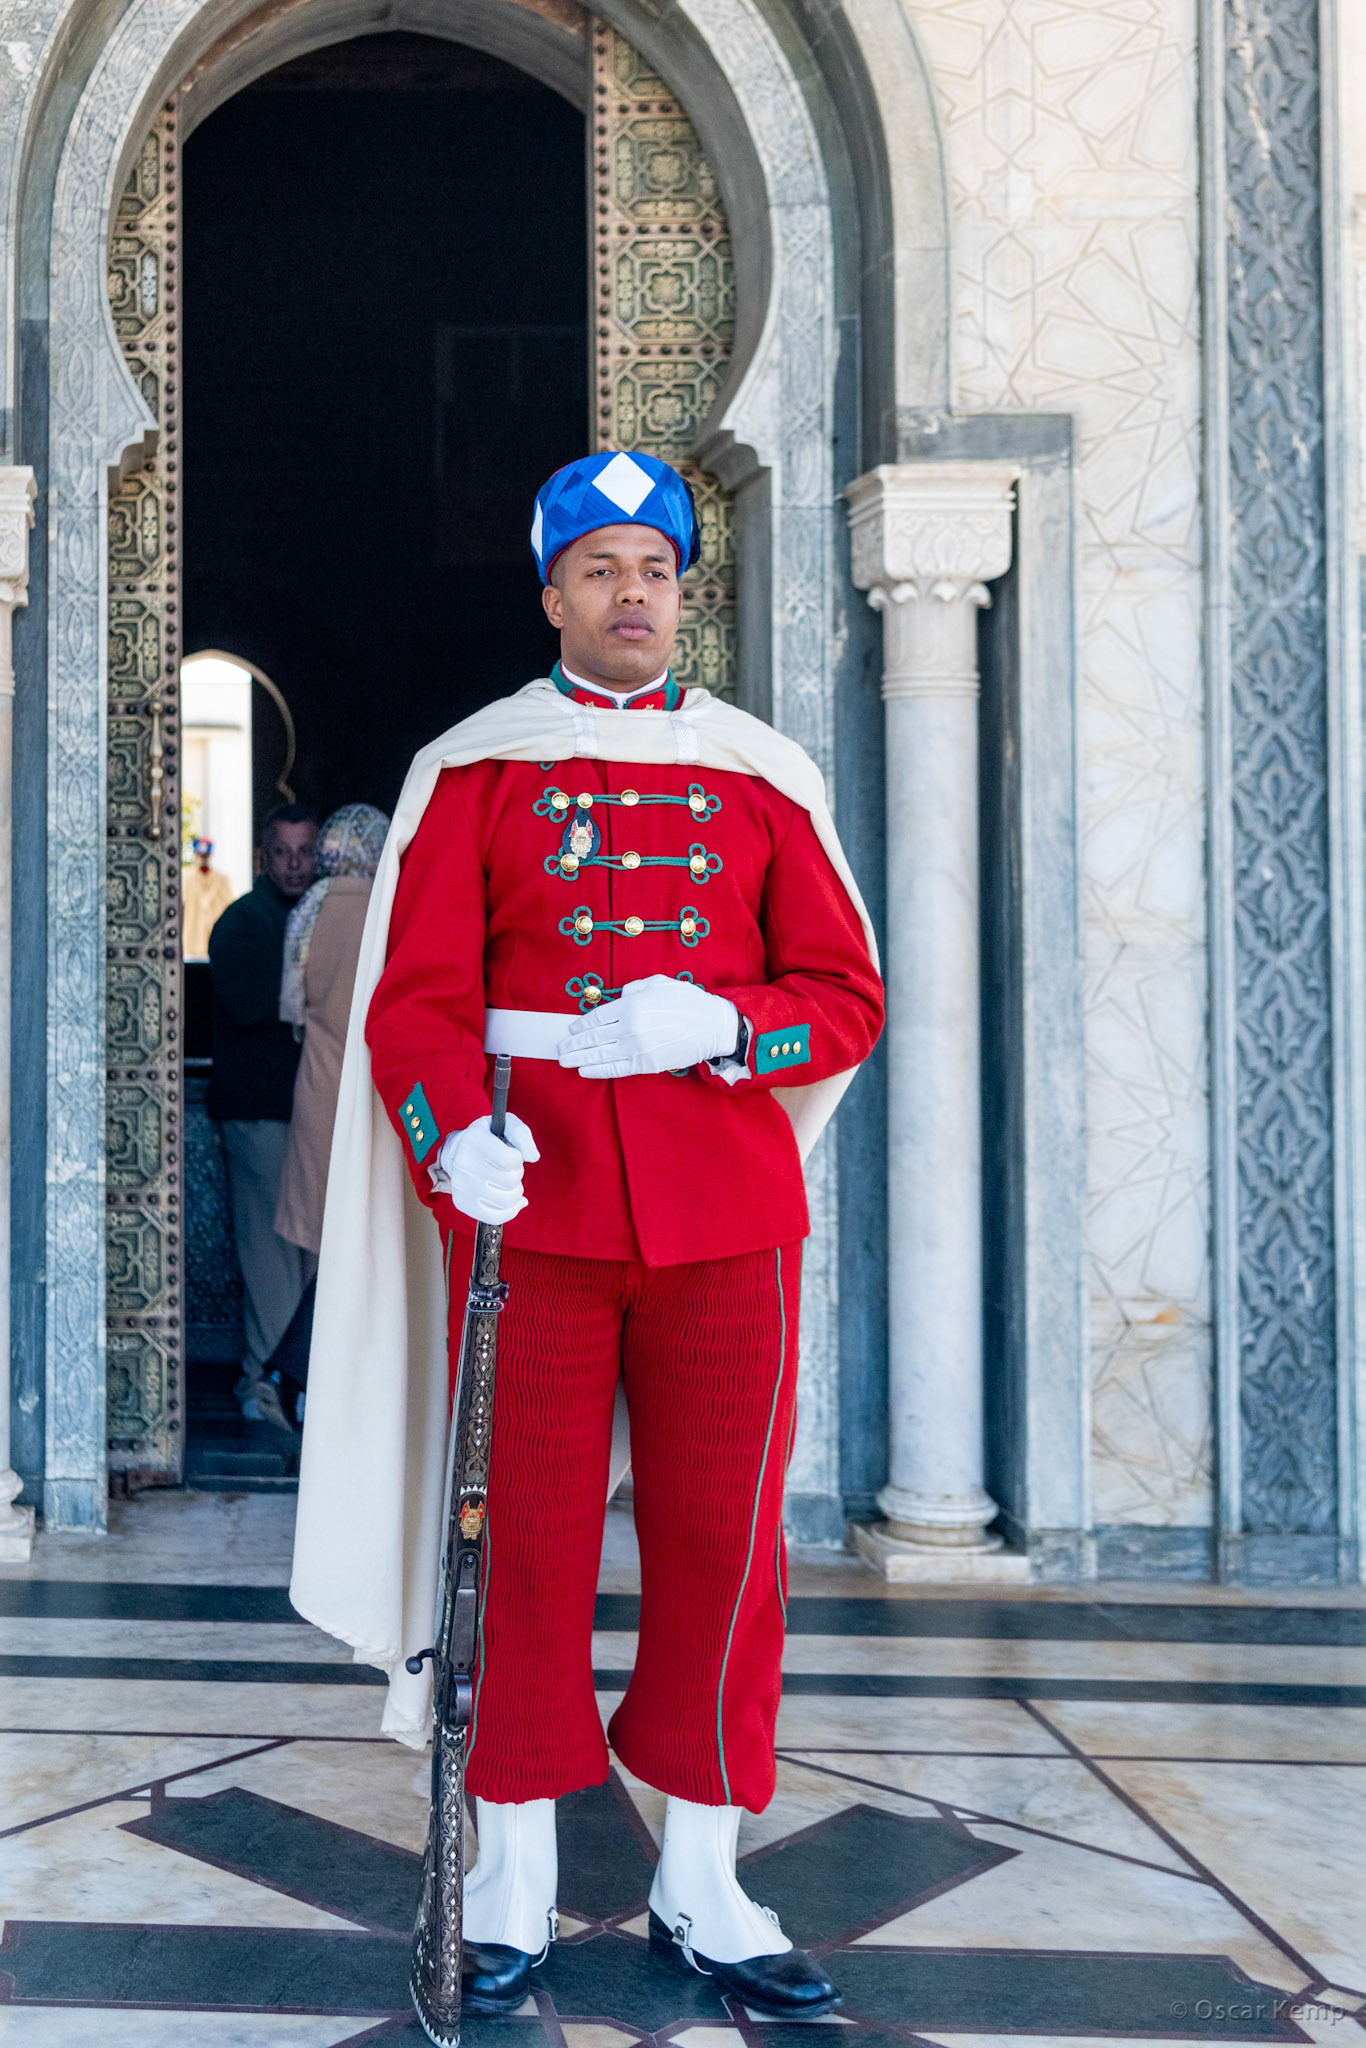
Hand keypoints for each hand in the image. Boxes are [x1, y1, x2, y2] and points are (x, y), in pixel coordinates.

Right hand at [435, 1112, 539, 1222]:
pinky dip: (510, 1211)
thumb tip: (533, 1157)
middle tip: (509, 1169)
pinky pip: (494, 1217)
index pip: (508, 1160)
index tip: (512, 1155)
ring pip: (504, 1201)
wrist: (459, 1151)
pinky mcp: (462, 1203)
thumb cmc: (489, 1138)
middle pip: (509, 1181)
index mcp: (473, 1140)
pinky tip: (514, 1201)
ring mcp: (461, 1186)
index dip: (518, 1159)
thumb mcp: (507, 1125)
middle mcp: (463, 1163)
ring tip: (509, 1183)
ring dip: (515, 1192)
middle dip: (517, 1174)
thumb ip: (522, 1135)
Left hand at [558, 975, 738, 1079]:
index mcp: (631, 1005)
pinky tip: (584, 1070)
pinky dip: (598, 1070)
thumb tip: (619, 997)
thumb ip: (634, 989)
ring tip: (564, 1061)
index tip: (570, 1030)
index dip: (581, 1025)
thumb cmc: (687, 1001)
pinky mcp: (646, 1063)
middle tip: (559, 1049)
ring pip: (600, 1054)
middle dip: (573, 1044)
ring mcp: (636, 1047)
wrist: (712, 1026)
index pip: (597, 1017)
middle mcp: (629, 1027)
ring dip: (579, 1058)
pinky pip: (616, 1068)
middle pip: (593, 1038)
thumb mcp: (659, 983)